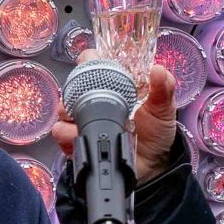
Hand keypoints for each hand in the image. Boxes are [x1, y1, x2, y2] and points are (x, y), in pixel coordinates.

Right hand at [49, 65, 181, 181]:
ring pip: (62, 109)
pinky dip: (69, 134)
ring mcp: (83, 120)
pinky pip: (60, 133)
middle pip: (71, 85)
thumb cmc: (155, 131)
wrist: (151, 163)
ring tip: (91, 121)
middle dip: (76, 90)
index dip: (88, 60)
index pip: (91, 63)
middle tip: (93, 99)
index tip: (93, 62)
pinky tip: (85, 136)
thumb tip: (158, 70)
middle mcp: (94, 100)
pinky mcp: (76, 140)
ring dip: (72, 114)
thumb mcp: (163, 108)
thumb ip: (163, 88)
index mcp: (113, 85)